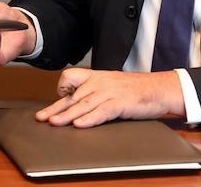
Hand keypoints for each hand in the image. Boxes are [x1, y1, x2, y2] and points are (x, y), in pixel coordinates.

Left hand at [35, 69, 184, 127]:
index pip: (70, 77)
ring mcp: (109, 92)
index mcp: (96, 76)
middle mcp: (99, 82)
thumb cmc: (136, 89)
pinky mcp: (120, 103)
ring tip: (54, 123)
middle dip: (56, 108)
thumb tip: (79, 104)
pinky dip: (89, 118)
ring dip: (66, 115)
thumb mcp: (111, 85)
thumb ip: (95, 92)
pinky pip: (101, 111)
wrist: (159, 88)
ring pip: (83, 104)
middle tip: (41, 118)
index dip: (62, 89)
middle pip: (72, 95)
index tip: (57, 100)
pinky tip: (79, 124)